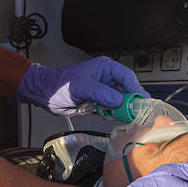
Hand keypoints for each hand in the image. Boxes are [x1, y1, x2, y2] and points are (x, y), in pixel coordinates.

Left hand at [15, 57, 143, 115]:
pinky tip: (117, 118)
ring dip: (124, 109)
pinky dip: (115, 114)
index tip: (141, 101)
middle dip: (131, 101)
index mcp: (105, 68)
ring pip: (121, 100)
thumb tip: (119, 100)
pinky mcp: (99, 102)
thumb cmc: (60, 85)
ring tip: (128, 117)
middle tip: (137, 113)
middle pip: (127, 89)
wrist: (46, 94)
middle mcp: (106, 78)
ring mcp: (103, 91)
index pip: (127, 77)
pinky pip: (112, 108)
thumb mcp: (82, 87)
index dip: (135, 89)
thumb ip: (102, 93)